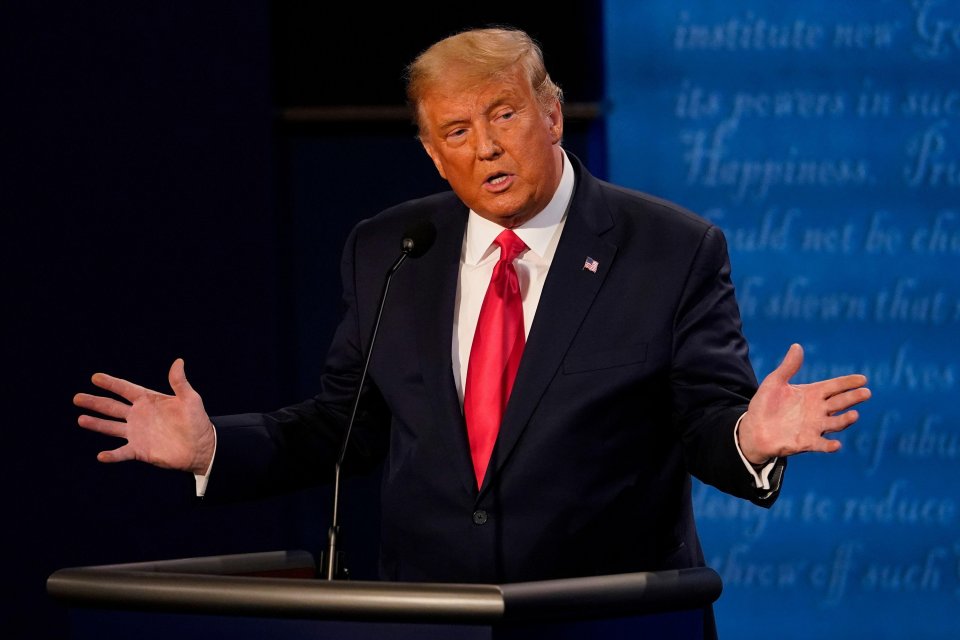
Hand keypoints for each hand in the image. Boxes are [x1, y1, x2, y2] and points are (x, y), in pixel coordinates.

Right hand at [74, 358, 215, 475]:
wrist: (202, 447)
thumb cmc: (197, 421)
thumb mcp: (190, 399)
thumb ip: (179, 382)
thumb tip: (178, 361)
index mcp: (148, 400)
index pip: (125, 389)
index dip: (110, 383)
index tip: (95, 377)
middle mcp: (139, 416)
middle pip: (112, 407)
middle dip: (95, 402)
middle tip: (77, 397)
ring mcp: (137, 433)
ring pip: (111, 427)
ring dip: (96, 424)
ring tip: (80, 419)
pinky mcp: (140, 450)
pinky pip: (122, 452)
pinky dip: (112, 455)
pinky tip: (101, 455)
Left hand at [738, 344, 870, 464]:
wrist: (753, 428)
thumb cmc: (765, 404)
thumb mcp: (775, 382)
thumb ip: (788, 367)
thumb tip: (797, 346)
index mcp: (812, 394)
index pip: (835, 386)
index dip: (848, 383)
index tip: (862, 379)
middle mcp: (817, 410)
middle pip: (840, 402)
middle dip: (853, 398)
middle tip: (866, 393)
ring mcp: (814, 426)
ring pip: (835, 423)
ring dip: (845, 420)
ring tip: (854, 415)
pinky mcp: (806, 442)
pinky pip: (821, 444)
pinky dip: (829, 446)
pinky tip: (836, 445)